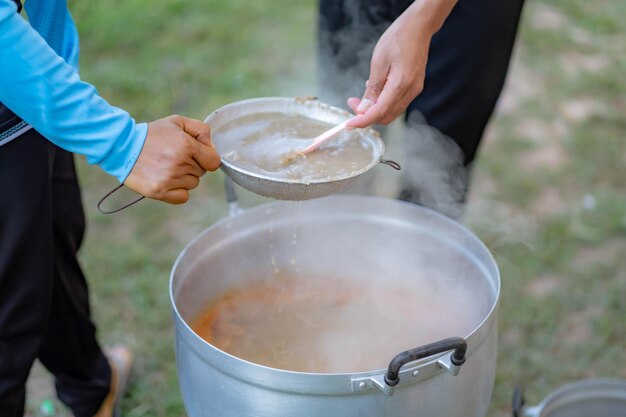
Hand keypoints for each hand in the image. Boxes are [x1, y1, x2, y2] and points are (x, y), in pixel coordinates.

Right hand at [124, 115, 220, 203]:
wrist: (122, 147)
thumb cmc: (152, 134)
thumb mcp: (177, 122)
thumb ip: (201, 130)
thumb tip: (212, 147)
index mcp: (187, 146)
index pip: (214, 161)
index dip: (207, 157)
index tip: (197, 154)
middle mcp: (180, 164)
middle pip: (202, 172)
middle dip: (192, 164)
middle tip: (173, 156)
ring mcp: (170, 179)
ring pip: (192, 184)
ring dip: (184, 177)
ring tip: (166, 166)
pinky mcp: (160, 192)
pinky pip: (183, 197)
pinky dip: (178, 191)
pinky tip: (166, 179)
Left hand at [346, 0, 456, 128]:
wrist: (418, 27)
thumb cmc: (397, 39)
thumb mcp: (378, 62)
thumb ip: (372, 89)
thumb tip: (363, 109)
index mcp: (400, 85)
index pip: (379, 113)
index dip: (362, 121)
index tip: (348, 124)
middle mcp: (410, 91)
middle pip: (386, 117)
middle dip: (367, 115)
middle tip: (352, 103)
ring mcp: (414, 90)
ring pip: (392, 112)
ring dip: (375, 109)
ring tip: (362, 95)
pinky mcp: (415, 87)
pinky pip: (397, 103)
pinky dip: (384, 103)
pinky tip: (376, 90)